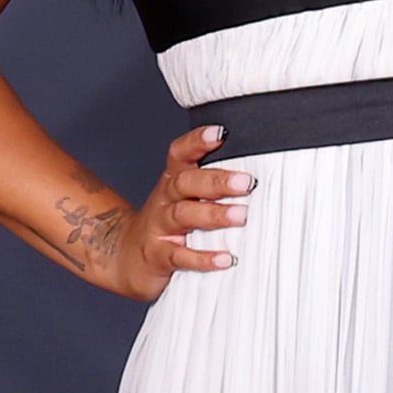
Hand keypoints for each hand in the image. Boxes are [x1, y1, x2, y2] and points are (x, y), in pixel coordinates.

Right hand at [71, 125, 250, 300]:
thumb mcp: (185, 200)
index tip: (221, 133)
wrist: (127, 258)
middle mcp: (165, 200)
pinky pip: (179, 255)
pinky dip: (202, 258)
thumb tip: (265, 178)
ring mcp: (159, 227)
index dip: (197, 141)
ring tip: (241, 216)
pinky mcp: (157, 256)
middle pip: (186, 182)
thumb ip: (214, 187)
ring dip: (213, 214)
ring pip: (183, 214)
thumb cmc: (168, 226)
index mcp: (173, 181)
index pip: (180, 154)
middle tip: (247, 182)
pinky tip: (225, 259)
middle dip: (217, 181)